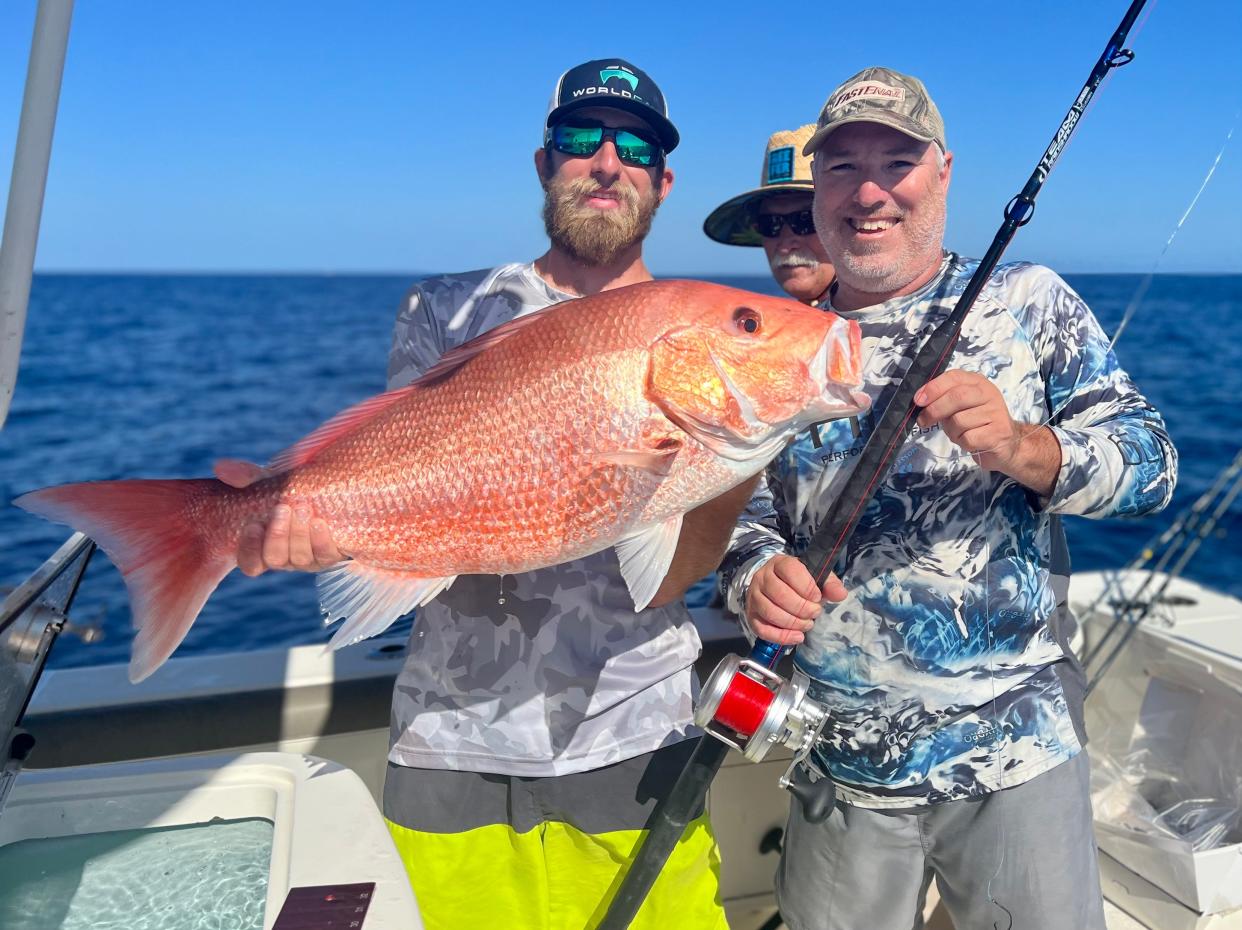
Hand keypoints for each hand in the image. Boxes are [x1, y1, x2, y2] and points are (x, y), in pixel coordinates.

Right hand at [213, 458, 344, 575]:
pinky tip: (320, 522)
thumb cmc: (291, 489)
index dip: (249, 549)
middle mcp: (286, 557)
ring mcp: (309, 558)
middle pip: (275, 559)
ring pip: (300, 559)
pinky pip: (326, 556)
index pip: (250, 563)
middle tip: (283, 508)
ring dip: (300, 534)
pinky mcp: (331, 554)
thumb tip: (220, 466)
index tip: (252, 525)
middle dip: (278, 536)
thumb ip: (246, 477)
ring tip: (303, 508)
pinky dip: (321, 540)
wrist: (329, 489)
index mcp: (264, 546)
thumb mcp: (269, 481)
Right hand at [744, 554, 845, 644]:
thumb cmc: (798, 582)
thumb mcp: (815, 577)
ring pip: (771, 613)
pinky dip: (782, 637)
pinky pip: (763, 630)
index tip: (818, 597)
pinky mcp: (751, 616)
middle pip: (780, 595)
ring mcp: (754, 597)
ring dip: (794, 623)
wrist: (775, 585)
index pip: (791, 570)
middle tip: (815, 613)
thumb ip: (829, 584)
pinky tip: (797, 637)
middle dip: (803, 608)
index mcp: (779, 563)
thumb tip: (841, 594)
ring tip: (807, 624)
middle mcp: (762, 578)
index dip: (807, 587)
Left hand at [914, 370, 1059, 494]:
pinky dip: (963, 443)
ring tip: (960, 434)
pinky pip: (968, 438)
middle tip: (923, 421)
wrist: (1006, 444)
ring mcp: (996, 413)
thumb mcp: (959, 407)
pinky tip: (971, 442)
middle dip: (935, 410)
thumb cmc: (977, 424)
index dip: (933, 388)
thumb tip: (920, 402)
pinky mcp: (999, 432)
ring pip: (959, 421)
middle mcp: (989, 394)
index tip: (918, 401)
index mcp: (977, 383)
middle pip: (956, 397)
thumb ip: (942, 400)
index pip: (954, 377)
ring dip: (951, 432)